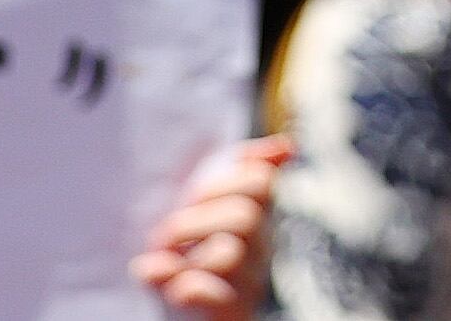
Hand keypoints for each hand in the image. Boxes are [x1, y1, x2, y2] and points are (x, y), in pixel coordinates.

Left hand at [131, 135, 287, 319]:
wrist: (171, 302)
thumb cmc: (188, 241)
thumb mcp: (207, 197)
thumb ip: (242, 165)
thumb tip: (290, 146)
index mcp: (258, 214)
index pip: (261, 181)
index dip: (223, 181)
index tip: (191, 197)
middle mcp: (260, 250)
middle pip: (245, 217)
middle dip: (196, 219)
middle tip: (165, 234)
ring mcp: (249, 284)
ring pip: (231, 255)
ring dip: (188, 254)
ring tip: (161, 259)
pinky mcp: (232, 313)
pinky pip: (219, 297)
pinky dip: (190, 288)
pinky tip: (167, 281)